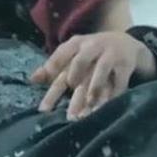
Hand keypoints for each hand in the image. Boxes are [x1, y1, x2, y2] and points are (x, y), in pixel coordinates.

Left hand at [30, 31, 156, 119]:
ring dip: (92, 92)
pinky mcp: (125, 65)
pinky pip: (118, 81)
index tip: (48, 87)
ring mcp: (110, 54)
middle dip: (72, 82)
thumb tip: (32, 79)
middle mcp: (92, 45)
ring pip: (100, 72)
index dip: (52, 69)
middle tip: (65, 106)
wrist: (125, 43)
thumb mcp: (73, 54)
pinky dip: (111, 96)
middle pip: (79, 63)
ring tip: (84, 113)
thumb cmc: (91, 52)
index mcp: (76, 43)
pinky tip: (103, 109)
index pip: (61, 54)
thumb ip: (54, 66)